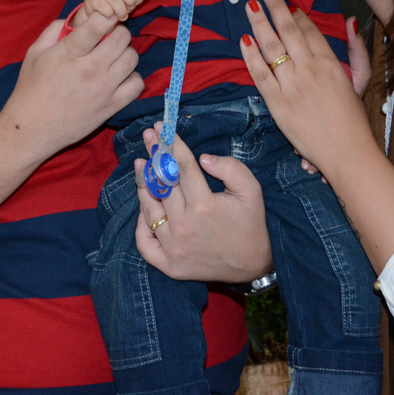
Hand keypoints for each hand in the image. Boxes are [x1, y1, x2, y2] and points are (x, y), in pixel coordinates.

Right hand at [0, 12, 142, 160]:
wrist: (32, 128)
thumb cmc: (31, 89)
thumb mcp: (34, 53)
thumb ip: (54, 30)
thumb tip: (75, 18)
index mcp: (69, 53)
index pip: (99, 24)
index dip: (106, 15)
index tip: (105, 16)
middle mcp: (90, 69)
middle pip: (122, 37)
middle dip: (117, 32)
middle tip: (109, 39)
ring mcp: (104, 88)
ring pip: (132, 58)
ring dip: (125, 53)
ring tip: (114, 58)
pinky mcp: (111, 106)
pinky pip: (137, 84)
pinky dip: (132, 77)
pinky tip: (120, 78)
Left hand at [133, 123, 271, 282]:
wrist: (252, 266)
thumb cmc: (251, 224)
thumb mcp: (251, 190)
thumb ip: (231, 168)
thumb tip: (202, 158)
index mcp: (205, 206)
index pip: (182, 167)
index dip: (170, 144)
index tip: (160, 128)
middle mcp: (185, 226)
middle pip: (162, 184)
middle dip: (153, 156)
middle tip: (148, 138)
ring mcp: (174, 248)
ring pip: (148, 210)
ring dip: (142, 185)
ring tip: (140, 165)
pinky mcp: (169, 265)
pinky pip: (144, 243)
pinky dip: (140, 225)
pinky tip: (144, 207)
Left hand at [239, 0, 371, 174]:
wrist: (347, 152)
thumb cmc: (354, 119)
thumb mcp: (361, 80)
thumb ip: (357, 50)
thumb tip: (351, 21)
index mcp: (330, 62)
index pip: (308, 30)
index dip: (295, 14)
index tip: (285, 3)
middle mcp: (309, 70)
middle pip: (288, 31)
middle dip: (274, 7)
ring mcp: (292, 87)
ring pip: (271, 48)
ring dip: (259, 24)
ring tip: (249, 6)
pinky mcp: (278, 105)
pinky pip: (260, 75)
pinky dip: (250, 57)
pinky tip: (244, 40)